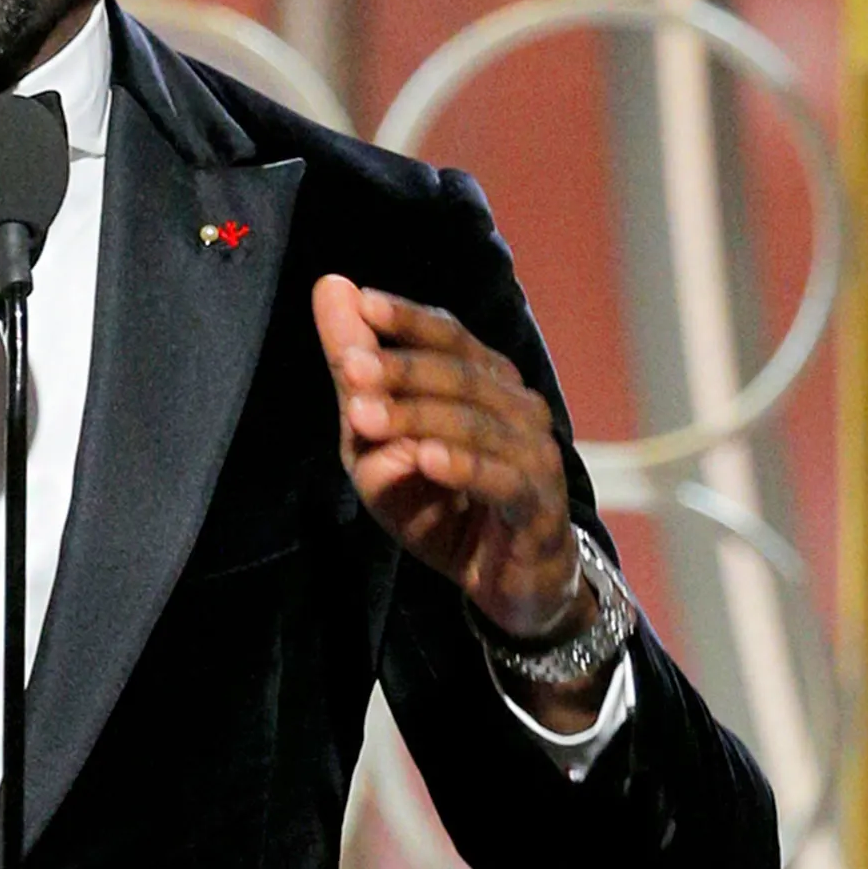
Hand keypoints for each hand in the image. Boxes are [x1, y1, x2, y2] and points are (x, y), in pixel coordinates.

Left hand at [313, 277, 606, 730]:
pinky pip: (500, 480)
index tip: (360, 303)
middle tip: (350, 369)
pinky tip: (425, 459)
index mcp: (488, 381)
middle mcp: (518, 407)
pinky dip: (462, 467)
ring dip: (418, 418)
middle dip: (402, 369)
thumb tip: (329, 287)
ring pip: (476, 425)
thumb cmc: (441, 504)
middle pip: (461, 376)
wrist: (505, 581)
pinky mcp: (538, 505)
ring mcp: (535, 454)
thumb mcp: (381, 441)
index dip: (407, 320)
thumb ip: (357, 373)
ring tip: (365, 417)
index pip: (450, 338)